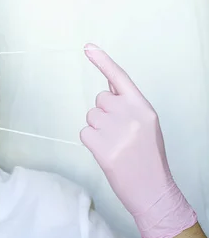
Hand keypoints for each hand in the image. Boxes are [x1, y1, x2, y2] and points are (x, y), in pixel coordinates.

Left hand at [80, 44, 196, 237]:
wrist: (153, 190)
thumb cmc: (148, 157)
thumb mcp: (147, 124)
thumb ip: (129, 104)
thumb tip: (109, 83)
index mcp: (144, 108)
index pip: (120, 78)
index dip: (103, 61)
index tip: (87, 47)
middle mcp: (130, 116)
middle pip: (100, 100)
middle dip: (104, 113)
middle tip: (120, 134)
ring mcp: (115, 131)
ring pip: (91, 116)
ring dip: (98, 128)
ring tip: (116, 145)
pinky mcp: (102, 147)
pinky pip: (84, 132)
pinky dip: (91, 141)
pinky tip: (107, 152)